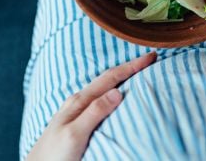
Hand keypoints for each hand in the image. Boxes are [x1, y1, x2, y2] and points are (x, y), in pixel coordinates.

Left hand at [26, 51, 156, 160]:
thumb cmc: (54, 155)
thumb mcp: (75, 134)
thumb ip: (95, 112)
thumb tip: (118, 91)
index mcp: (80, 101)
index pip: (111, 77)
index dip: (132, 66)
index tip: (151, 56)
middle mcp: (79, 101)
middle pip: (108, 78)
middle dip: (130, 68)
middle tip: (149, 60)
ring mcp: (77, 110)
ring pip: (104, 87)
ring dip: (122, 78)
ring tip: (137, 73)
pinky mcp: (77, 120)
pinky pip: (100, 99)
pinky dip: (114, 91)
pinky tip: (117, 95)